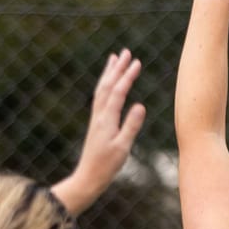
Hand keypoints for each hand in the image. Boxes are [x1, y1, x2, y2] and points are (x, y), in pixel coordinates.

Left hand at [58, 51, 148, 208]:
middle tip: (126, 51)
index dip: (127, 76)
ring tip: (114, 58)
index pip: (118, 92)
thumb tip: (140, 105)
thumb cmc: (106, 165)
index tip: (137, 62)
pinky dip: (105, 85)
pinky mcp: (96, 122)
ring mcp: (96, 118)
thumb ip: (131, 126)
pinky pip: (100, 97)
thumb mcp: (123, 147)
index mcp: (106, 119)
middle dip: (117, 68)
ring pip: (102, 89)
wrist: (87, 177)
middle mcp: (99, 115)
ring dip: (109, 73)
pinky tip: (108, 83)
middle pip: (108, 85)